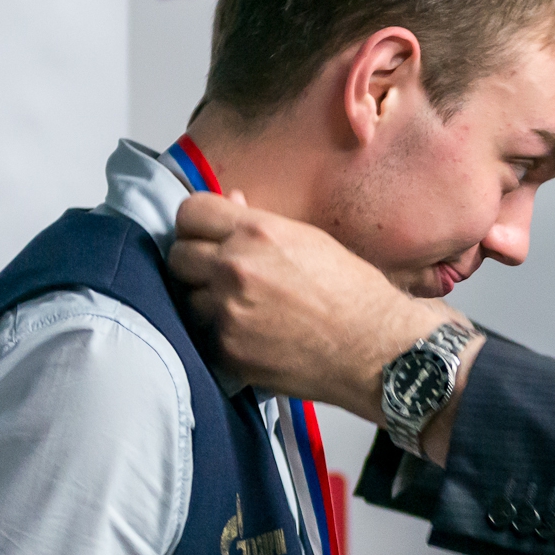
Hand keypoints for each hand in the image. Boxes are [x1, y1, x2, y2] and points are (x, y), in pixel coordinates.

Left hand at [167, 189, 455, 420]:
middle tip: (218, 274)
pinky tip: (252, 335)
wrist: (376, 348)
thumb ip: (258, 222)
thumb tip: (229, 202)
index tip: (204, 235)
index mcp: (256, 232)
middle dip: (194, 263)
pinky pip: (204, 336)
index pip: (190, 212)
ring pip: (187, 299)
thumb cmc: (353, 294)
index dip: (196, 224)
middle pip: (178, 256)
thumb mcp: (309, 240)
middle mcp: (235, 268)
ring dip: (206, 303)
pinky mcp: (229, 351)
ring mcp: (228, 313)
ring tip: (241, 309)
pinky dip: (221, 336)